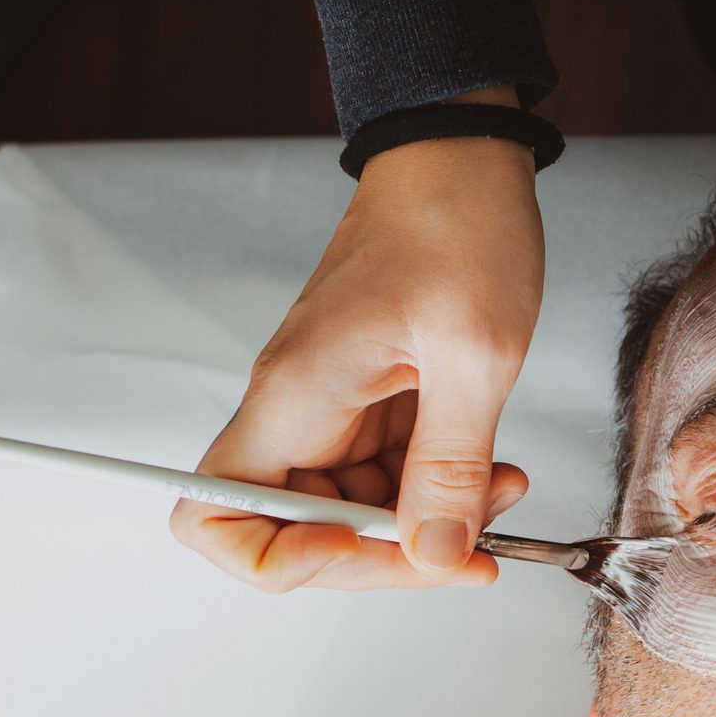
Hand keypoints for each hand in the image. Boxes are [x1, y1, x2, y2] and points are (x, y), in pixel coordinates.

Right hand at [171, 125, 542, 592]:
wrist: (463, 155)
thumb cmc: (458, 224)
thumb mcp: (474, 357)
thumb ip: (450, 467)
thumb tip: (435, 555)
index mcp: (293, 396)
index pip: (212, 515)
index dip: (276, 561)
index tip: (360, 552)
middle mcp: (297, 407)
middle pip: (296, 532)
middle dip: (386, 557)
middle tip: (465, 554)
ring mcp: (333, 405)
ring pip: (354, 510)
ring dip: (430, 523)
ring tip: (502, 495)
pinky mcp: (371, 399)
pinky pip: (390, 473)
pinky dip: (442, 486)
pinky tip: (495, 472)